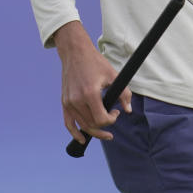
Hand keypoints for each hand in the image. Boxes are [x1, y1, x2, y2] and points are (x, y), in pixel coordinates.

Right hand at [53, 21, 131, 142]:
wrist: (76, 53)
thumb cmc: (95, 63)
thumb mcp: (113, 76)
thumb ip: (123, 94)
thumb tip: (128, 110)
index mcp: (89, 94)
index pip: (101, 119)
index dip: (112, 120)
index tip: (117, 112)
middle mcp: (76, 100)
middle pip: (91, 124)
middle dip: (105, 126)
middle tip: (113, 118)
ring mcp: (68, 102)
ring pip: (82, 125)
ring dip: (94, 130)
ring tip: (104, 131)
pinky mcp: (64, 102)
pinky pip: (68, 123)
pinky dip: (75, 132)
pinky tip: (81, 139)